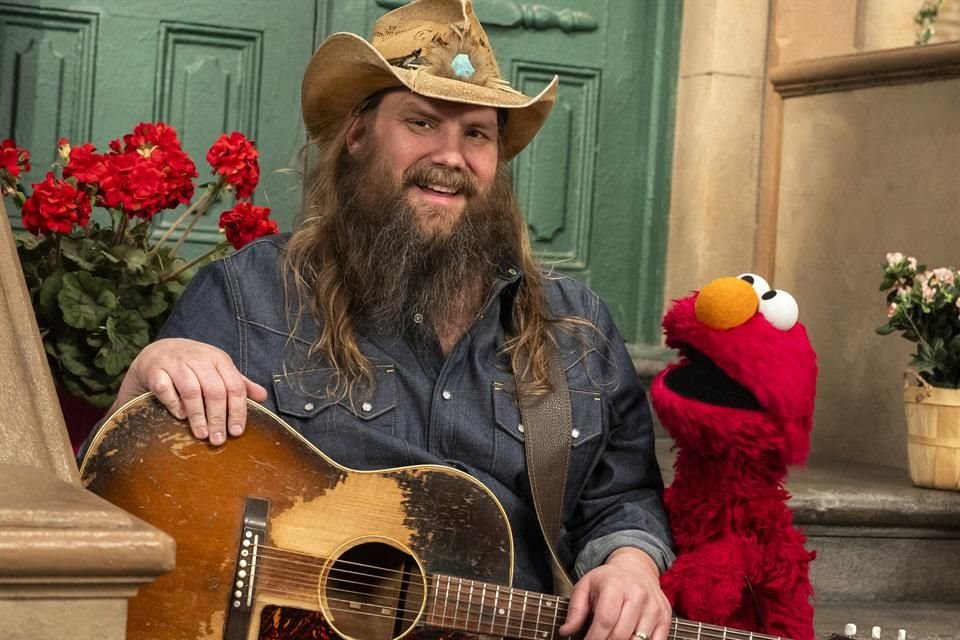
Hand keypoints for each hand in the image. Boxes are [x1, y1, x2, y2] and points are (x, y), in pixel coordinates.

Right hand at [113, 338, 267, 444]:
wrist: (157, 352)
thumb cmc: (193, 365)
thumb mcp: (218, 369)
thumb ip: (239, 383)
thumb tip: (263, 396)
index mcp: (218, 359)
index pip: (234, 386)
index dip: (237, 410)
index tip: (237, 431)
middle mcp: (199, 359)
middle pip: (214, 390)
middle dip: (218, 418)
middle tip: (218, 439)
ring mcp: (176, 363)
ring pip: (191, 391)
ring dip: (198, 415)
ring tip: (202, 434)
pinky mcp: (155, 370)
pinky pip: (166, 389)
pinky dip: (174, 404)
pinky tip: (181, 416)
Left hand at [559, 547, 670, 639]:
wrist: (636, 568)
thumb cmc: (608, 580)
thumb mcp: (586, 586)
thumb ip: (575, 610)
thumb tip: (565, 631)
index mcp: (616, 586)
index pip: (605, 620)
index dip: (594, 639)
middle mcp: (638, 596)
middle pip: (621, 634)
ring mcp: (654, 608)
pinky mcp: (666, 618)